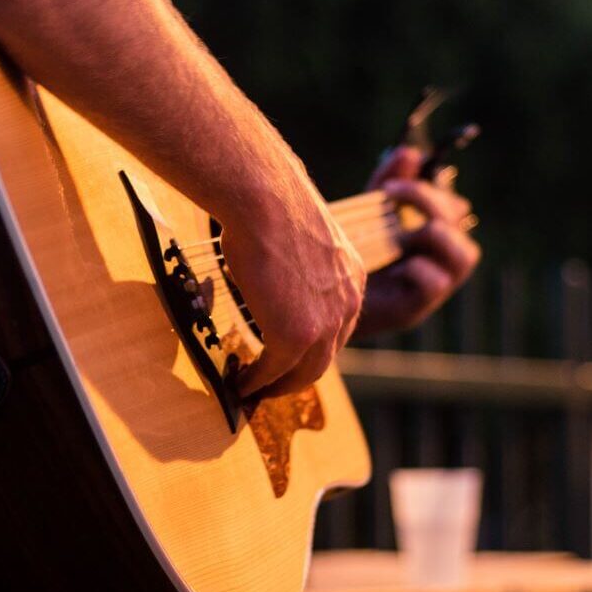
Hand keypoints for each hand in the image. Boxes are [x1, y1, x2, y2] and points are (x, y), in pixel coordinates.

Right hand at [223, 172, 366, 398]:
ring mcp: (325, 324)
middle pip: (325, 356)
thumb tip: (270, 268)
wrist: (264, 198)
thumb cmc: (269, 203)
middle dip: (296, 377)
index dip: (311, 346)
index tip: (288, 356)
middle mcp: (348, 304)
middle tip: (270, 386)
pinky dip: (257, 382)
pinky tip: (240, 384)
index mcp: (351, 278)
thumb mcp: (297, 238)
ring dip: (277, 387)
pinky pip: (276, 371)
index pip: (336, 326)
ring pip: (305, 372)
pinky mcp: (297, 336)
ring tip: (253, 392)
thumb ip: (296, 264)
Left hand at [354, 146, 481, 336]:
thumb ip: (389, 181)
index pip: (454, 203)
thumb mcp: (367, 210)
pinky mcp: (417, 307)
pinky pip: (436, 282)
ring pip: (465, 255)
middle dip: (426, 200)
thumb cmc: (349, 252)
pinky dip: (415, 269)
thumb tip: (410, 152)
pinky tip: (392, 268)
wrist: (320, 298)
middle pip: (460, 221)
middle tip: (389, 192)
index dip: (430, 189)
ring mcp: (435, 284)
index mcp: (433, 231)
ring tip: (398, 233)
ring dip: (431, 234)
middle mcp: (441, 257)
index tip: (391, 184)